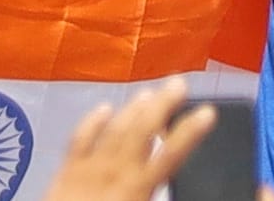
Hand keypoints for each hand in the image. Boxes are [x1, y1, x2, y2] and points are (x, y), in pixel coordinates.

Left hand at [41, 80, 216, 200]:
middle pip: (143, 131)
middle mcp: (115, 173)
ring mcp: (89, 169)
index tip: (207, 112)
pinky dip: (93, 122)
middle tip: (178, 83)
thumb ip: (156, 195)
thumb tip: (167, 185)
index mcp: (137, 190)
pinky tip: (104, 109)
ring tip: (149, 92)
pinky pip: (80, 139)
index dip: (190, 132)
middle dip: (162, 105)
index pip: (170, 156)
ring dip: (133, 109)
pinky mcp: (66, 172)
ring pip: (115, 129)